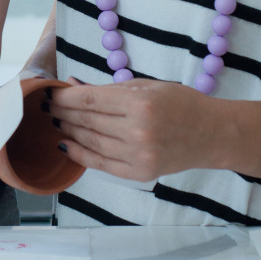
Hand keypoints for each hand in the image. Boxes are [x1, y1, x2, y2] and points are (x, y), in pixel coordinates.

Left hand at [48, 78, 226, 180]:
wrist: (212, 134)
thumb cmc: (180, 103)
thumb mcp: (145, 86)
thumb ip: (108, 89)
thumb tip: (73, 86)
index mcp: (140, 105)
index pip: (89, 100)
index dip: (65, 97)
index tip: (51, 93)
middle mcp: (137, 132)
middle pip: (87, 121)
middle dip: (63, 113)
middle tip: (48, 106)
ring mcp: (139, 156)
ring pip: (90, 142)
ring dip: (68, 131)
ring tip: (56, 122)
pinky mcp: (140, 173)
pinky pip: (101, 163)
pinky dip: (80, 153)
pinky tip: (66, 144)